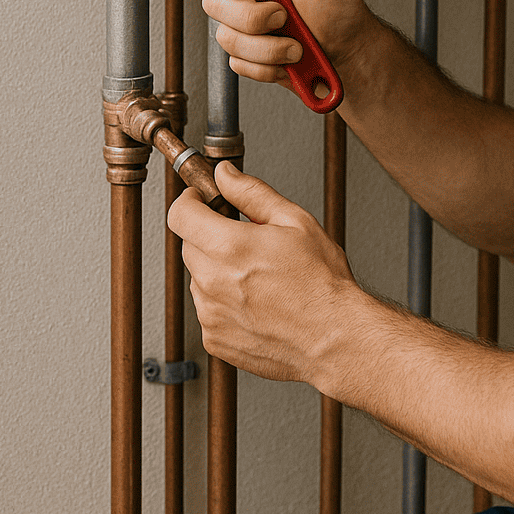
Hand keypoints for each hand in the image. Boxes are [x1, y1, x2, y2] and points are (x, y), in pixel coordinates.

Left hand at [168, 163, 355, 383]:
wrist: (333, 337)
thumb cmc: (321, 283)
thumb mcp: (294, 222)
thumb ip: (252, 193)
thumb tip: (226, 175)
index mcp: (230, 247)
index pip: (180, 215)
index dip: (190, 201)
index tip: (200, 199)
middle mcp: (213, 282)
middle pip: (189, 245)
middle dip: (210, 235)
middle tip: (245, 240)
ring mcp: (211, 314)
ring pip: (198, 278)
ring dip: (217, 270)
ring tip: (257, 276)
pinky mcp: (215, 339)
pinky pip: (207, 309)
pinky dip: (223, 301)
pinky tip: (255, 300)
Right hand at [198, 0, 368, 85]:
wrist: (349, 50)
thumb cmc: (337, 4)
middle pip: (213, 2)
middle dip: (251, 16)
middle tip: (283, 14)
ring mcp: (242, 26)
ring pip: (227, 37)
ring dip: (268, 45)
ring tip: (297, 42)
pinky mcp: (247, 55)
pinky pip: (239, 63)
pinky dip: (268, 64)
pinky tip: (288, 58)